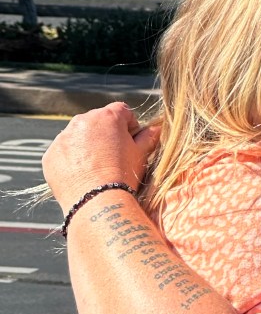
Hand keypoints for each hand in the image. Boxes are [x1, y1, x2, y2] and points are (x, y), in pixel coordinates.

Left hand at [43, 102, 160, 212]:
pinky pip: (63, 154)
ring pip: (78, 137)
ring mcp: (63, 138)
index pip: (122, 111)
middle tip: (114, 158)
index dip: (129, 126)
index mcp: (107, 117)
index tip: (131, 142)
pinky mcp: (51, 155)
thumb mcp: (141, 156)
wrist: (98, 202)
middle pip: (97, 122)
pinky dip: (71, 162)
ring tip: (97, 170)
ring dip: (87, 147)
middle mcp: (82, 121)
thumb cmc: (124, 176)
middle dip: (106, 135)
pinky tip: (82, 177)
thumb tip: (156, 129)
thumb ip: (148, 138)